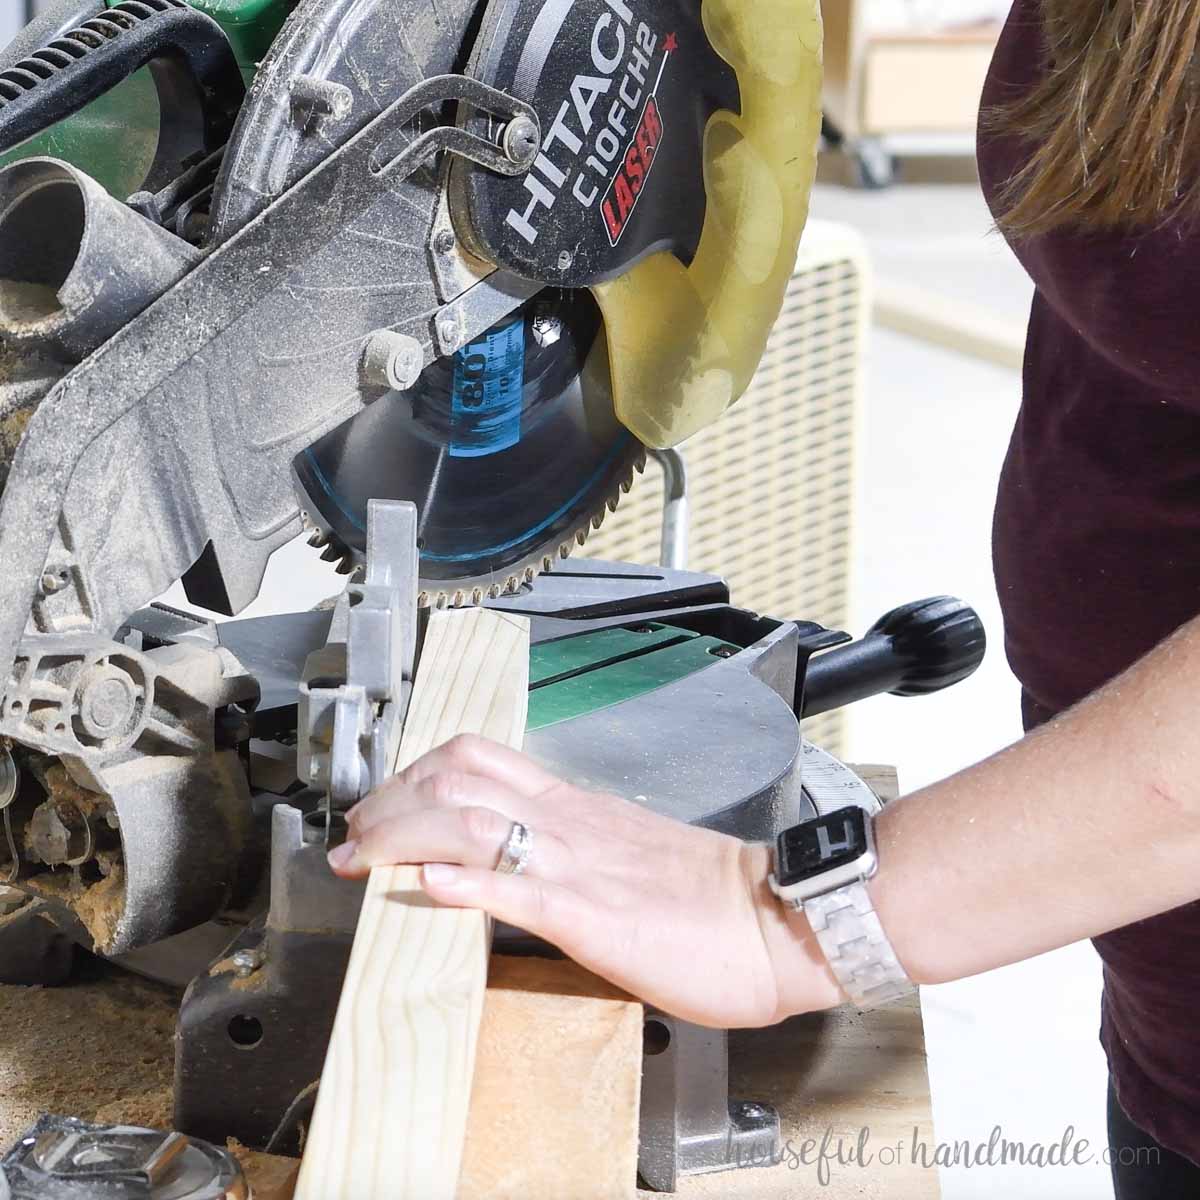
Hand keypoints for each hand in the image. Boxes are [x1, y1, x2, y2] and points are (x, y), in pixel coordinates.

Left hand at [327, 734, 844, 1027]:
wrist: (778, 918)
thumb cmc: (715, 897)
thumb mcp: (632, 857)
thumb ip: (576, 852)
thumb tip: (523, 863)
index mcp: (577, 809)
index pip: (478, 761)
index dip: (415, 775)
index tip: (383, 806)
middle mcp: (568, 822)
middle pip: (456, 777)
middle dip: (389, 799)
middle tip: (355, 833)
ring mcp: (576, 863)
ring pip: (470, 819)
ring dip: (402, 834)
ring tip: (361, 857)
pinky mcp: (592, 915)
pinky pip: (516, 886)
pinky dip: (461, 880)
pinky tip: (423, 883)